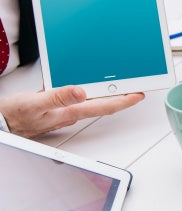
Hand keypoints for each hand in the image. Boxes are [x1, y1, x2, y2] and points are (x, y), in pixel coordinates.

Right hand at [0, 86, 143, 137]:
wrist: (1, 124)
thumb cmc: (14, 116)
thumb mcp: (34, 103)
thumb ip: (57, 97)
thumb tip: (80, 92)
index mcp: (70, 111)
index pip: (104, 106)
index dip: (124, 101)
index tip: (138, 95)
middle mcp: (71, 113)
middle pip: (103, 104)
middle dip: (121, 97)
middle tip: (137, 88)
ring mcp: (65, 112)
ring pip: (92, 102)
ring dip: (107, 95)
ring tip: (122, 86)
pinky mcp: (57, 108)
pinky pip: (78, 100)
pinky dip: (88, 92)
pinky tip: (91, 87)